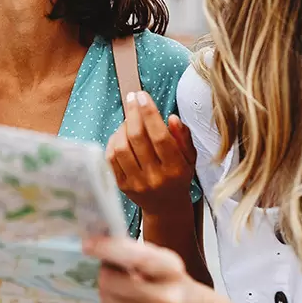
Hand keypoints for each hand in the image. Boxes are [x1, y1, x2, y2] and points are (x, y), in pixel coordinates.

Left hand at [85, 236, 209, 302]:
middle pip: (112, 281)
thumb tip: (102, 244)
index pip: (137, 257)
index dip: (108, 249)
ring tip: (121, 286)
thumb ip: (137, 254)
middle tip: (111, 268)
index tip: (89, 244)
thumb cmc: (177, 285)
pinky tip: (121, 301)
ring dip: (107, 289)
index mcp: (173, 271)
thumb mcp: (166, 263)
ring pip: (107, 299)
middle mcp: (167, 298)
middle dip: (105, 271)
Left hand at [107, 91, 196, 214]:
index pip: (160, 137)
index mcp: (175, 169)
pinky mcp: (122, 186)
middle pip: (138, 139)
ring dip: (123, 127)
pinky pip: (111, 157)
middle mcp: (155, 177)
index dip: (149, 113)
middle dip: (133, 113)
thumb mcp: (190, 157)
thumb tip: (171, 118)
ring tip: (129, 119)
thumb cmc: (179, 176)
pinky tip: (121, 134)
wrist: (166, 206)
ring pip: (121, 147)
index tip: (142, 96)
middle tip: (132, 98)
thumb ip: (183, 137)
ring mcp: (136, 183)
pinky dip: (114, 140)